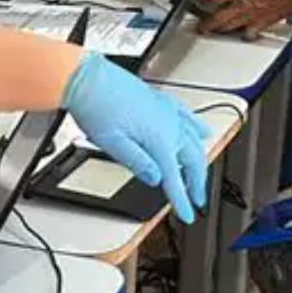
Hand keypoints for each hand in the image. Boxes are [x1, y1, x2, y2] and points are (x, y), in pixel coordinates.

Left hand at [59, 51, 210, 222]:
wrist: (88, 78)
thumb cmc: (96, 106)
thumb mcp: (112, 144)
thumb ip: (138, 163)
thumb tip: (156, 178)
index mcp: (158, 138)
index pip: (174, 177)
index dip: (181, 199)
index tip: (187, 214)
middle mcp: (168, 124)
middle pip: (192, 159)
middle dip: (197, 182)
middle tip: (196, 199)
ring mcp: (166, 111)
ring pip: (194, 140)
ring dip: (199, 161)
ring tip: (198, 176)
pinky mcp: (161, 101)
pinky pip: (188, 116)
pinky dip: (198, 128)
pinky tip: (203, 132)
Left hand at [197, 0, 291, 39]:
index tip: (200, 0)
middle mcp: (241, 7)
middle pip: (218, 19)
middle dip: (207, 25)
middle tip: (200, 27)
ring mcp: (248, 18)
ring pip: (228, 28)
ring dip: (220, 30)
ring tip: (213, 32)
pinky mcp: (257, 26)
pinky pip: (247, 34)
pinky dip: (243, 35)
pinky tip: (241, 34)